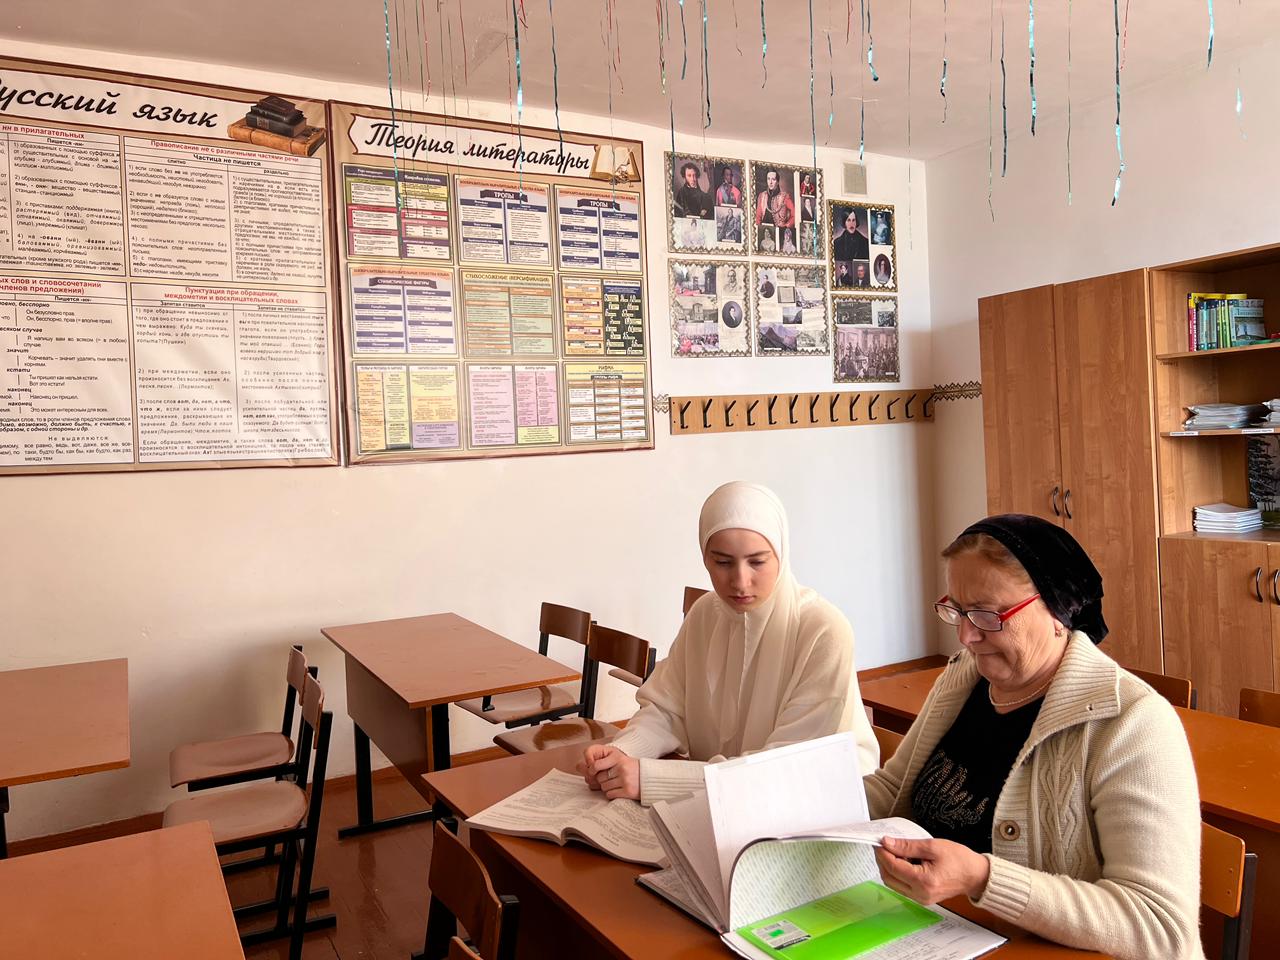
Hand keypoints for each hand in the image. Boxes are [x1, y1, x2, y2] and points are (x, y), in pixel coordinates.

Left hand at [576, 745, 639, 799]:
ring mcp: (625, 780)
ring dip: (608, 787)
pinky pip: (610, 794)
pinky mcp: (628, 791)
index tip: (593, 772)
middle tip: (611, 778)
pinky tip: (620, 789)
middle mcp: (621, 768)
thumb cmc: (631, 769)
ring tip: (617, 783)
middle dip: (602, 780)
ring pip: (604, 787)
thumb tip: (579, 766)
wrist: (650, 777)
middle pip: (599, 778)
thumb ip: (601, 762)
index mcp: (618, 757)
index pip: (596, 765)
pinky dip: (612, 794)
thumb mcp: (618, 760)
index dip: (592, 770)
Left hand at [874, 836, 990, 904]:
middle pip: (889, 878)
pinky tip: (903, 861)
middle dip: (882, 860)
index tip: (879, 841)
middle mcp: (920, 894)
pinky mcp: (922, 898)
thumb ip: (907, 845)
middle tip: (883, 845)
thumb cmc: (959, 860)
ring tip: (894, 851)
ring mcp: (921, 899)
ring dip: (889, 867)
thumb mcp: (932, 846)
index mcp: (923, 881)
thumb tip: (887, 843)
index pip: (892, 867)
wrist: (976, 875)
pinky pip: (902, 887)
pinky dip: (898, 874)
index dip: (882, 853)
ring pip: (893, 884)